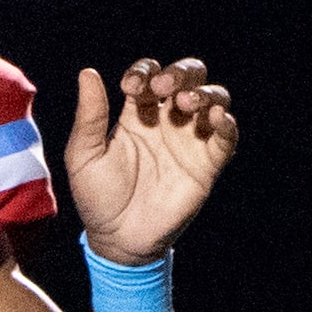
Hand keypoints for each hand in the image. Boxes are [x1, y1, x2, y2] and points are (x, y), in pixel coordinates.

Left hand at [64, 57, 237, 264]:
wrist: (118, 239)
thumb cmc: (97, 197)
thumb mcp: (84, 155)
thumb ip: (89, 116)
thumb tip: (88, 72)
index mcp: (137, 112)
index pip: (150, 75)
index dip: (144, 72)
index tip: (131, 87)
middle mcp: (167, 120)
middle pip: (188, 77)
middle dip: (180, 73)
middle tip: (164, 87)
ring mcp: (190, 139)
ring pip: (213, 98)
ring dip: (205, 93)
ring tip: (187, 103)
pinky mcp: (208, 163)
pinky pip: (227, 136)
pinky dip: (227, 122)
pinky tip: (216, 118)